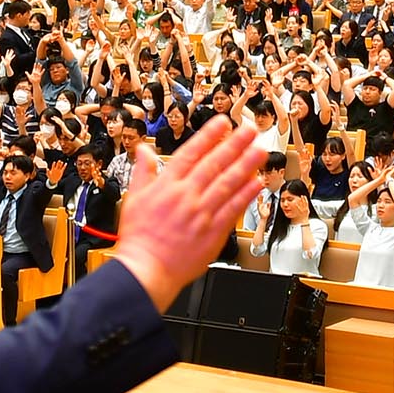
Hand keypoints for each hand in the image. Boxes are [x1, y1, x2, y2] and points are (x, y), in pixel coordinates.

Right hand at [110, 116, 275, 308]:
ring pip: (227, 183)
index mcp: (166, 186)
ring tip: (259, 150)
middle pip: (214, 164)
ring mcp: (201, 213)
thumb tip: (143, 151)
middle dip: (234, 144)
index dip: (209, 135)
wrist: (146, 270)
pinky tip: (256, 183)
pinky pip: (233, 209)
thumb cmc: (139, 238)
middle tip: (249, 130)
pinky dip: (245, 195)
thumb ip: (143, 172)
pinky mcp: (213, 232)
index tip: (223, 123)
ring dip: (246, 164)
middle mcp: (186, 196)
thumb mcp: (133, 198)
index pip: (191, 153)